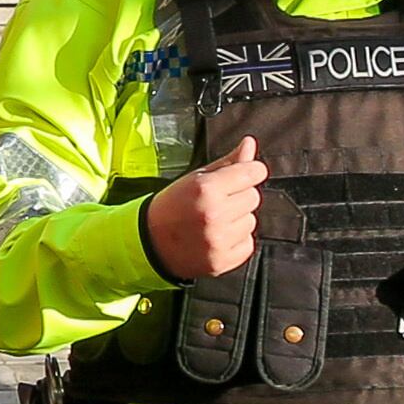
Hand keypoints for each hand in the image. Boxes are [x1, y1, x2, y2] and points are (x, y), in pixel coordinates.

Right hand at [141, 138, 268, 282]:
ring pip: (251, 221)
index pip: (253, 172)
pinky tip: (216, 237)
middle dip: (240, 197)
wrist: (150, 241)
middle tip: (218, 202)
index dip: (250, 171)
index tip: (244, 174)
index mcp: (206, 188)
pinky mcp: (222, 260)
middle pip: (254, 197)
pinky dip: (236, 241)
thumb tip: (250, 143)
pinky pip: (248, 244)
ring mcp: (218, 240)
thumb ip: (228, 162)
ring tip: (214, 221)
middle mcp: (214, 214)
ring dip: (238, 220)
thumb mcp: (195, 178)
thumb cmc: (172, 206)